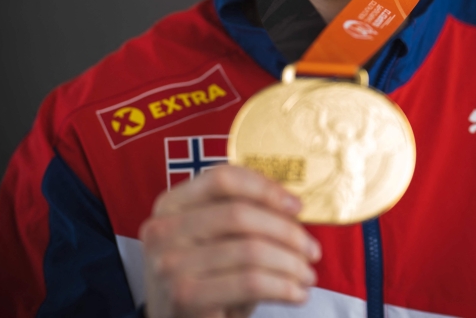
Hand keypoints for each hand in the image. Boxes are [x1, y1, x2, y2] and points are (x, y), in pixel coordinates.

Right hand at [140, 165, 320, 317]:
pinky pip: (250, 282)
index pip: (223, 179)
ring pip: (250, 250)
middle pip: (240, 214)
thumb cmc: (202, 279)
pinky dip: (283, 287)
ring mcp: (171, 264)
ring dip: (291, 264)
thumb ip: (239, 217)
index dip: (265, 188)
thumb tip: (292, 207)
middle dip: (287, 232)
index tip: (297, 205)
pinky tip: (296, 294)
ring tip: (306, 275)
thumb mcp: (212, 241)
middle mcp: (163, 230)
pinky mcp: (185, 296)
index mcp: (171, 204)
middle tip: (311, 250)